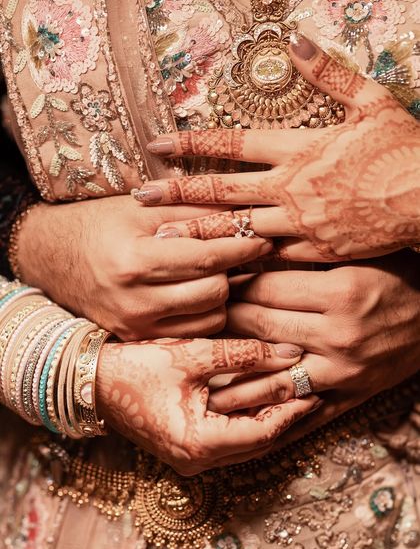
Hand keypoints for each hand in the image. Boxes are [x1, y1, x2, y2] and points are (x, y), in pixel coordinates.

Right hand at [17, 196, 271, 339]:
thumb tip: (244, 214)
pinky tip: (203, 292)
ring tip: (220, 271)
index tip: (264, 235)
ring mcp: (135, 326)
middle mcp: (133, 301)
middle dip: (235, 270)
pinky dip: (206, 314)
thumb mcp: (140, 208)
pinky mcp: (138, 339)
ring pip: (210, 319)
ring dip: (224, 294)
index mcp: (133, 260)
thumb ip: (192, 211)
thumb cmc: (97, 224)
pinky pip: (192, 333)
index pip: (207, 258)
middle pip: (214, 293)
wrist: (51, 258)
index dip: (243, 245)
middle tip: (242, 251)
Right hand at [96, 337, 319, 474]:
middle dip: (288, 418)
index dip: (292, 411)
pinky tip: (264, 399)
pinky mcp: (188, 446)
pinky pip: (231, 438)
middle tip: (316, 391)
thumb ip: (243, 354)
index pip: (262, 432)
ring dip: (271, 419)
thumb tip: (289, 352)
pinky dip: (251, 419)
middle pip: (258, 443)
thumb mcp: (192, 355)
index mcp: (198, 443)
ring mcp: (192, 457)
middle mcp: (197, 460)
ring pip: (247, 443)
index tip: (316, 388)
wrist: (94, 381)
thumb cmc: (136, 367)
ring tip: (297, 393)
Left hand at [135, 36, 419, 260]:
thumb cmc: (401, 150)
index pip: (232, 144)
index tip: (157, 145)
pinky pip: (270, 258)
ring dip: (197, 232)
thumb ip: (329, 72)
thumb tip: (295, 40)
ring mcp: (299, 223)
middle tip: (139, 199)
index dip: (192, 144)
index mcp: (298, 149)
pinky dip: (243, 260)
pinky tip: (218, 267)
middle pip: (222, 191)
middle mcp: (289, 188)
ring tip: (162, 239)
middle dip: (177, 193)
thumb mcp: (371, 101)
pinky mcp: (314, 251)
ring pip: (237, 229)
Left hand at [208, 252, 419, 418]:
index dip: (234, 282)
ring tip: (195, 369)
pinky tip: (235, 411)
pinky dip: (265, 410)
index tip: (212, 279)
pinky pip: (300, 409)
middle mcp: (340, 335)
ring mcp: (343, 371)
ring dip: (231, 372)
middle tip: (198, 314)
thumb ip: (311, 252)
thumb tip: (256, 245)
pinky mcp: (349, 395)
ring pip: (271, 373)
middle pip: (262, 325)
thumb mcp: (360, 255)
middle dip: (225, 318)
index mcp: (342, 292)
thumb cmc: (401, 277)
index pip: (267, 287)